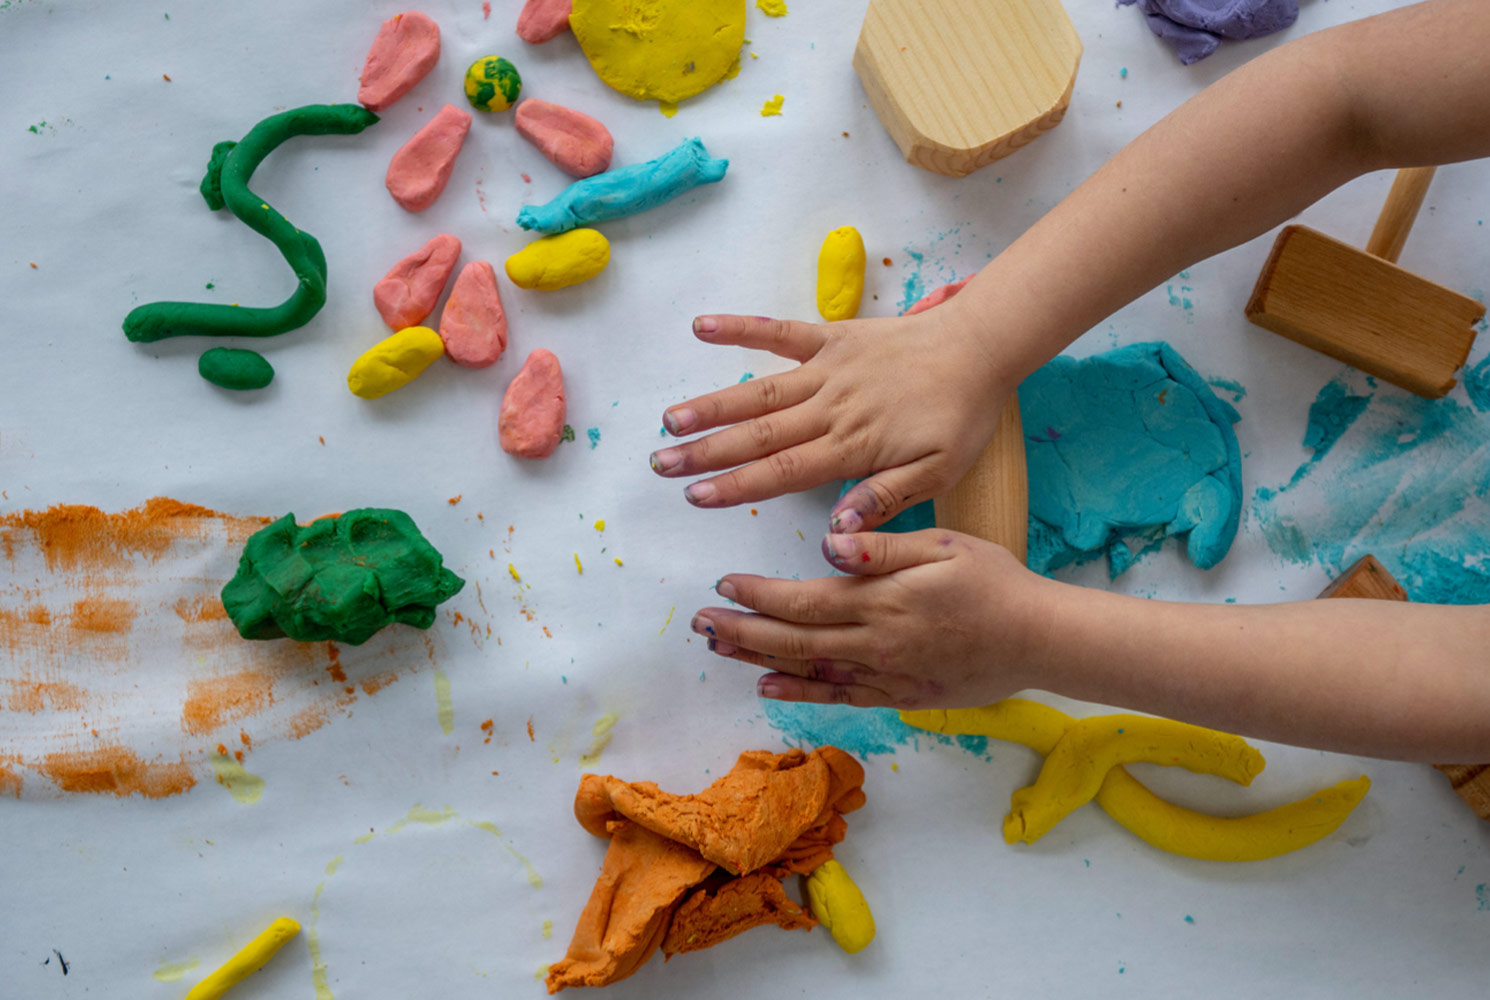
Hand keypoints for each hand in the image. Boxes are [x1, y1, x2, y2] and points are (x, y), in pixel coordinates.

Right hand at [650, 309, 1011, 531]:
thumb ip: (883, 499)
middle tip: (660, 464)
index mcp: (852, 446)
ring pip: (758, 390)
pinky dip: (741, 328)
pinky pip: (780, 332)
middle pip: (758, 434)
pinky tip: (702, 328)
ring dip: (712, 405)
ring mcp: (827, 370)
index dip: (735, 485)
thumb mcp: (937, 473)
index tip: (696, 496)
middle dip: (705, 451)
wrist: (980, 348)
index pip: (782, 472)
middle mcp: (830, 408)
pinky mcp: (832, 337)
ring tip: (669, 419)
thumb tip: (836, 529)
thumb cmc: (961, 416)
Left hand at [690, 528, 1054, 708]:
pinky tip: (769, 689)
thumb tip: (830, 542)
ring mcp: (886, 674)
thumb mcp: (944, 546)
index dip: (758, 595)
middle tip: (699, 624)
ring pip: (808, 671)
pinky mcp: (900, 694)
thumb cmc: (995, 582)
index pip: (804, 599)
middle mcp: (875, 642)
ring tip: (719, 651)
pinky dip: (801, 694)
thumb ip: (883, 546)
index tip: (724, 585)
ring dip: (758, 661)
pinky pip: (840, 697)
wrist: (1040, 640)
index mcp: (882, 600)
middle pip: (793, 639)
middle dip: (741, 631)